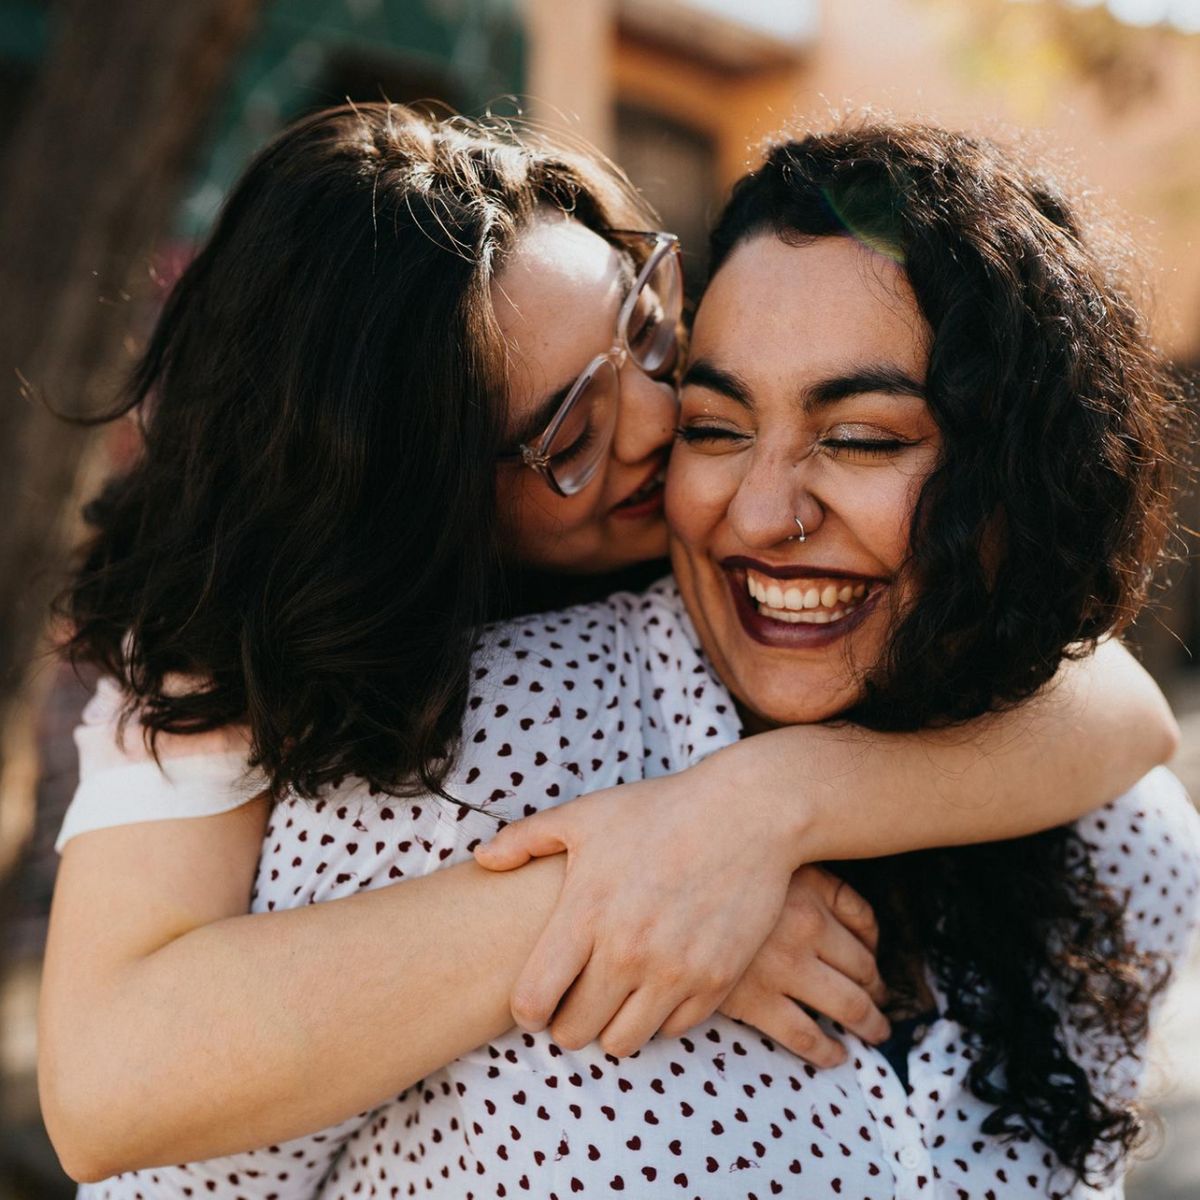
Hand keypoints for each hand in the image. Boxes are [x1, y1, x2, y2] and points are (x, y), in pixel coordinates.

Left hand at [473, 769, 797, 1056]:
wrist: (747, 812)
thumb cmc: (660, 810)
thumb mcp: (586, 815)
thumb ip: (526, 839)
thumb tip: (483, 862)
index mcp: (586, 913)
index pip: (532, 1002)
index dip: (527, 1008)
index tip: (537, 995)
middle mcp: (627, 950)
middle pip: (574, 1034)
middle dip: (567, 1021)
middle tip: (576, 996)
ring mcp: (674, 970)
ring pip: (622, 1043)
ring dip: (613, 1025)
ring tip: (617, 993)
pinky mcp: (715, 981)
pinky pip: (673, 1029)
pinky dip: (662, 1014)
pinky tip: (660, 980)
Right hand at [717, 865, 889, 1065]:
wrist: (658, 889)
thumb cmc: (712, 865)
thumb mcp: (772, 860)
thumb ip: (822, 883)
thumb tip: (860, 922)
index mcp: (811, 894)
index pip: (865, 928)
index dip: (874, 949)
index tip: (873, 964)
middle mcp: (806, 931)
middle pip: (863, 970)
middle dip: (877, 992)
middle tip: (881, 1006)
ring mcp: (782, 969)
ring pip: (846, 1004)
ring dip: (867, 1022)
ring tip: (873, 1031)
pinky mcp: (753, 1000)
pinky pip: (804, 1035)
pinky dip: (826, 1049)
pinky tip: (834, 1055)